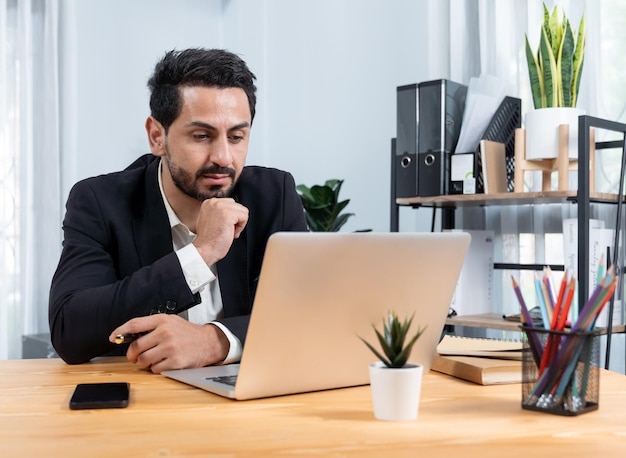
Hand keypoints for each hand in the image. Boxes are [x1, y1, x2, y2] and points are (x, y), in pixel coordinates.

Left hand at [109, 314, 229, 372]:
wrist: (208, 342)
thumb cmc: (187, 333)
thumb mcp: (170, 322)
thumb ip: (151, 326)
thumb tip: (129, 335)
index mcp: (162, 320)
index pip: (135, 324)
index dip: (120, 331)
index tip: (113, 337)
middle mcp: (166, 333)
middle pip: (136, 346)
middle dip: (132, 354)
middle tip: (134, 356)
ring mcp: (170, 347)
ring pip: (143, 360)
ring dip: (144, 363)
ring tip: (151, 360)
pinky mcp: (175, 361)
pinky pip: (155, 369)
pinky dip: (155, 369)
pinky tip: (163, 363)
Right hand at [193, 198, 248, 265]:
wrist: (205, 249)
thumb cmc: (208, 239)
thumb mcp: (209, 220)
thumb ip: (218, 212)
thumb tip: (232, 213)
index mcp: (209, 202)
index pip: (231, 204)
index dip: (231, 217)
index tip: (224, 226)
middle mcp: (214, 202)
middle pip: (238, 206)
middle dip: (236, 219)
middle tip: (227, 230)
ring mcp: (221, 207)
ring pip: (243, 211)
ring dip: (239, 224)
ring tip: (229, 232)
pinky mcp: (228, 214)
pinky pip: (245, 216)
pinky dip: (241, 227)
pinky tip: (231, 233)